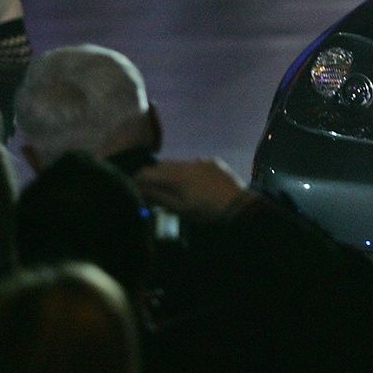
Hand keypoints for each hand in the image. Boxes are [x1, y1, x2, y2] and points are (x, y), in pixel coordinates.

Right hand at [134, 158, 251, 218]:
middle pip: (162, 166)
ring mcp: (201, 161)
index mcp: (176, 175)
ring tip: (172, 188)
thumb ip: (158, 197)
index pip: (148, 172)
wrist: (239, 206)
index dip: (138, 179)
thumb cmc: (206, 211)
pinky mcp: (214, 162)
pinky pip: (194, 164)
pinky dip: (188, 172)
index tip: (133, 187)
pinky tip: (192, 184)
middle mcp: (187, 163)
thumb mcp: (179, 208)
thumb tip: (140, 189)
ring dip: (171, 173)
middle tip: (150, 189)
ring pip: (178, 164)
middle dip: (154, 176)